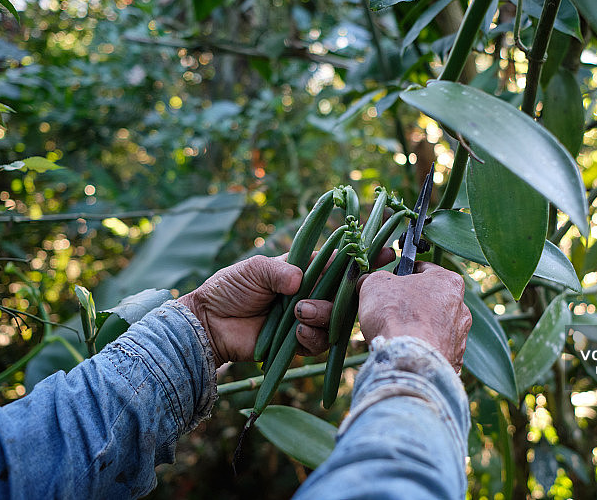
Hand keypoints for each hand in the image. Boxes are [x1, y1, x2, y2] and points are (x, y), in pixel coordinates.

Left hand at [178, 248, 395, 366]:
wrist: (210, 324)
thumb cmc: (231, 288)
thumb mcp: (254, 269)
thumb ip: (278, 271)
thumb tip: (300, 279)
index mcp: (307, 270)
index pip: (341, 262)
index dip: (363, 258)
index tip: (386, 253)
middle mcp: (313, 294)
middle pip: (346, 294)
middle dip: (349, 294)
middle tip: (343, 292)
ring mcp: (309, 319)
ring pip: (336, 320)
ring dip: (323, 317)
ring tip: (300, 313)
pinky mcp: (302, 343)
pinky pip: (321, 343)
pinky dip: (312, 338)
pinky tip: (297, 334)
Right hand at [357, 262, 471, 371]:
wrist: (407, 360)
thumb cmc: (395, 316)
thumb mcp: (375, 283)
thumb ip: (375, 278)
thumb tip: (369, 281)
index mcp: (448, 281)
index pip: (425, 269)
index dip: (404, 274)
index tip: (391, 283)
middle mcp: (461, 307)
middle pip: (432, 299)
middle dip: (413, 304)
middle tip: (391, 311)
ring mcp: (460, 336)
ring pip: (435, 326)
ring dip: (419, 328)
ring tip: (397, 335)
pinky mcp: (455, 359)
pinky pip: (436, 350)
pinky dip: (423, 349)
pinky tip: (407, 352)